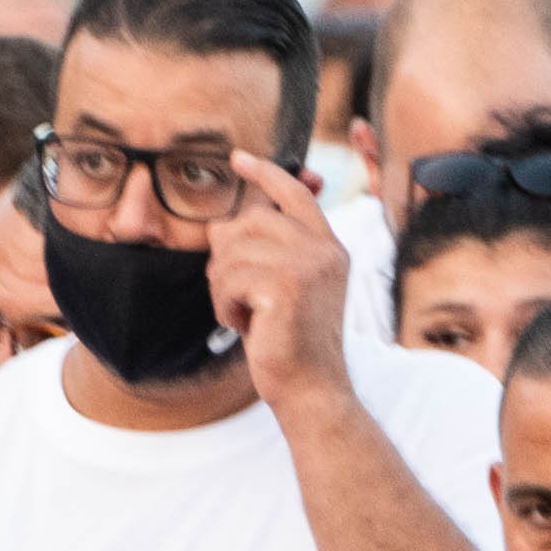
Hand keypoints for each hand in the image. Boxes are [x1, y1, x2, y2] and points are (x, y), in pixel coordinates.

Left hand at [207, 154, 358, 406]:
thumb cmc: (291, 344)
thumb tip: (220, 226)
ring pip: (233, 250)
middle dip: (228, 255)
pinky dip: (224, 305)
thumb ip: (264, 252)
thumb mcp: (282, 289)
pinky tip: (243, 326)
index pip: (295, 194)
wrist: (312, 391)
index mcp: (329, 248)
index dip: (266, 174)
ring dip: (224, 286)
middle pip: (251, 220)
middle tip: (238, 294)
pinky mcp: (287, 286)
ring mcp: (308, 266)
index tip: (239, 159)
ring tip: (244, 314)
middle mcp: (324, 251)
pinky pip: (229, 278)